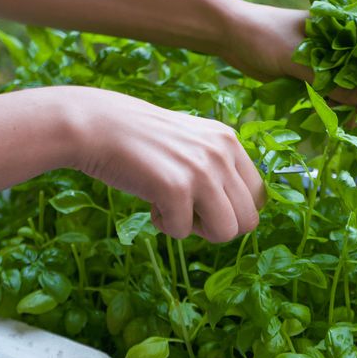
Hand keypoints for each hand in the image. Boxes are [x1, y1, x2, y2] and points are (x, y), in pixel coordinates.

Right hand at [68, 87, 263, 242]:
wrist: (97, 126)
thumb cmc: (142, 140)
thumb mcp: (193, 143)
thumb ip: (219, 168)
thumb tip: (241, 216)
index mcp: (230, 141)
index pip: (259, 197)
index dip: (233, 209)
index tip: (205, 202)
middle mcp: (223, 153)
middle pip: (249, 220)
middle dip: (218, 225)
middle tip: (189, 210)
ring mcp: (202, 170)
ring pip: (227, 232)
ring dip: (197, 229)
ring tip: (173, 208)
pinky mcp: (176, 187)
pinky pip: (183, 232)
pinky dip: (165, 225)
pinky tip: (151, 202)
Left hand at [221, 1, 356, 120]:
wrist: (229, 36)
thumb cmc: (265, 35)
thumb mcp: (299, 60)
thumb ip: (330, 81)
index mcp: (338, 28)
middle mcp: (333, 44)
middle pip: (356, 76)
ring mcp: (319, 60)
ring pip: (340, 88)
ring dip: (341, 106)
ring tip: (343, 125)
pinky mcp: (304, 74)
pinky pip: (322, 93)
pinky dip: (324, 106)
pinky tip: (327, 121)